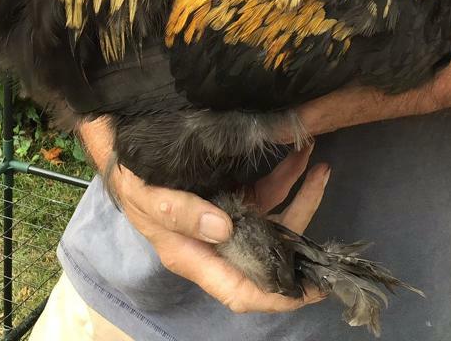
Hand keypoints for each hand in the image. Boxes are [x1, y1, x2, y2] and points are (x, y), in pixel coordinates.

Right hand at [108, 143, 330, 313]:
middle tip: (325, 200)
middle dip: (300, 225)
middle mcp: (218, 242)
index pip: (242, 290)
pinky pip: (265, 192)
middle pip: (268, 249)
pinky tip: (300, 155)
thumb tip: (224, 228)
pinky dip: (285, 175)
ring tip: (318, 163)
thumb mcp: (148, 199)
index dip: (277, 296)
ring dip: (298, 192)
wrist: (125, 153)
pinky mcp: (232, 195)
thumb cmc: (133, 182)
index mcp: (197, 256)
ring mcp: (228, 219)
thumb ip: (181, 214)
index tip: (311, 289)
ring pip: (272, 216)